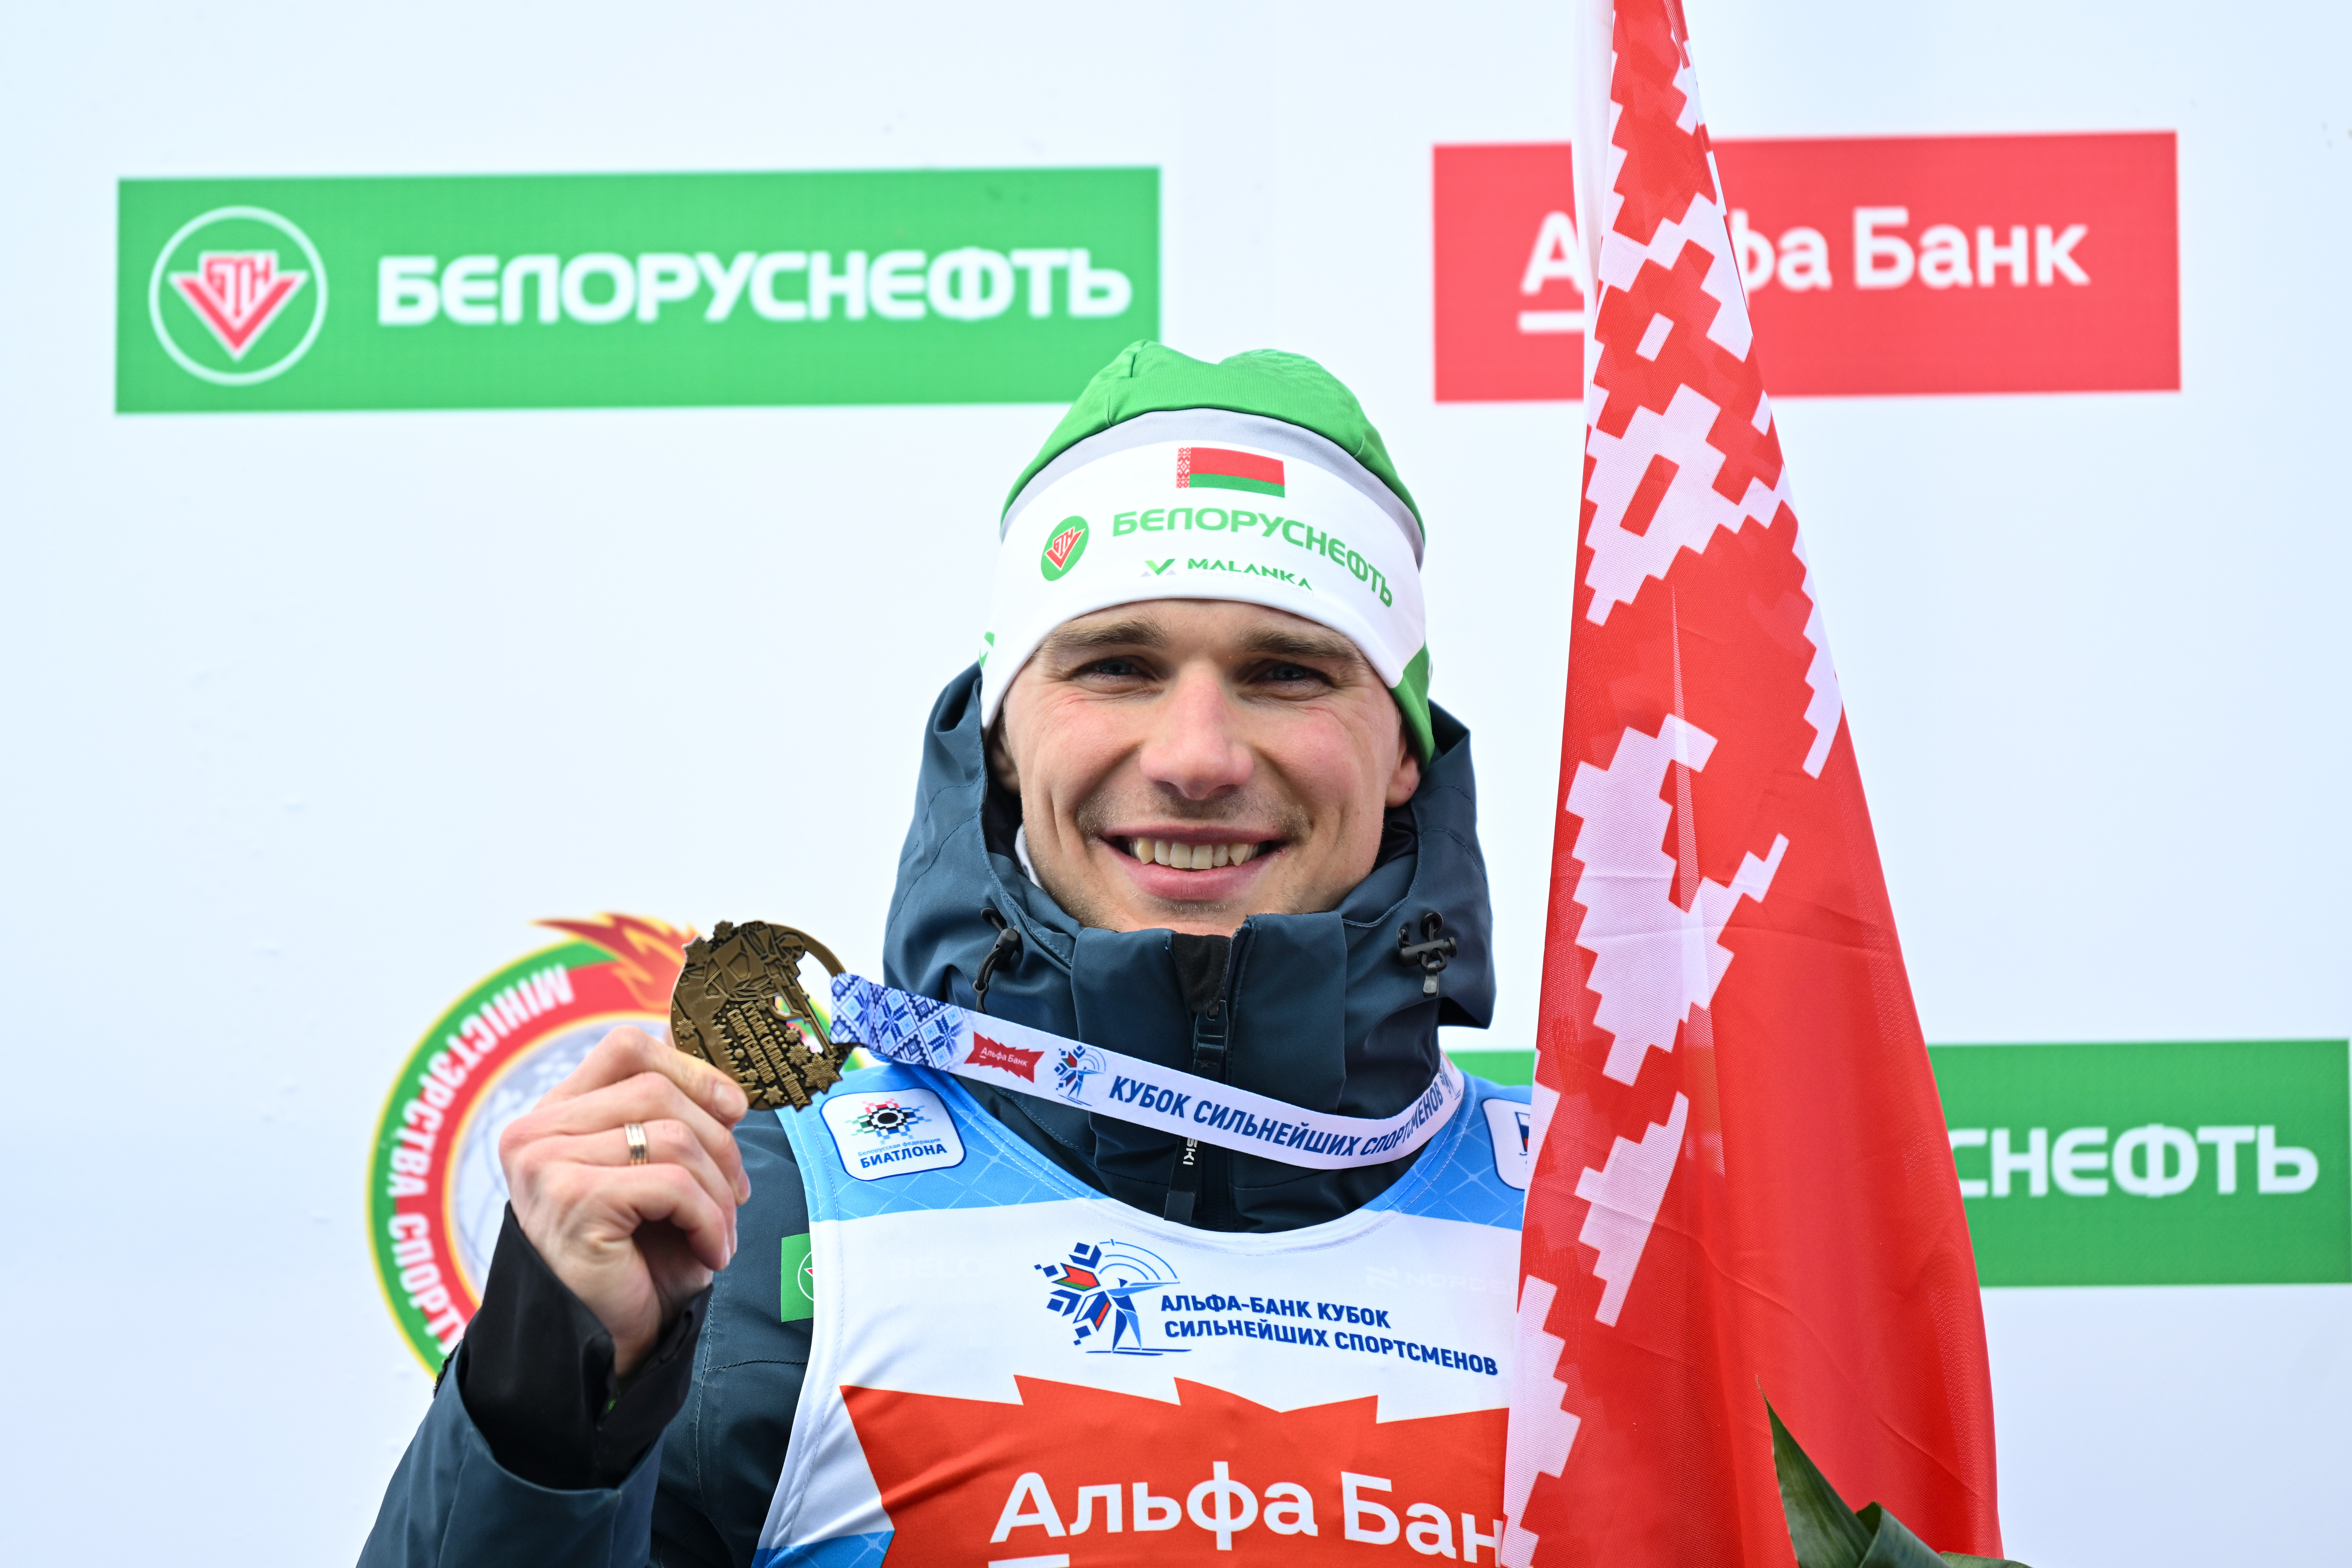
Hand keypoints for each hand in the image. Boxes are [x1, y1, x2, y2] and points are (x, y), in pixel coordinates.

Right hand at [499, 1027, 751, 1374]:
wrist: (604, 1342)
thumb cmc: (634, 1259)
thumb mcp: (656, 1176)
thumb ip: (673, 1123)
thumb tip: (727, 1089)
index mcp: (554, 1114)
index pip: (625, 1047)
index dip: (690, 1069)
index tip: (733, 1109)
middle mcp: (536, 1132)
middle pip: (657, 1090)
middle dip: (718, 1142)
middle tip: (736, 1193)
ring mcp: (546, 1164)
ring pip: (673, 1137)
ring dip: (717, 1189)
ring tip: (720, 1232)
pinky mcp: (572, 1199)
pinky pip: (672, 1185)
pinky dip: (709, 1219)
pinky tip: (709, 1252)